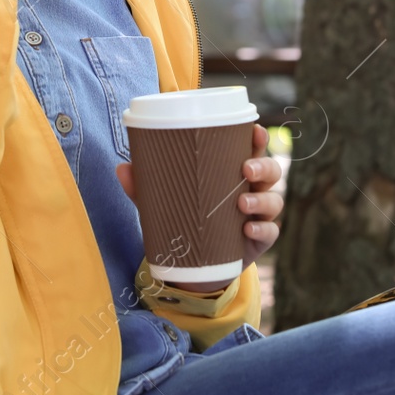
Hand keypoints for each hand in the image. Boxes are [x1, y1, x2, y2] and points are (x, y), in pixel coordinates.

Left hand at [115, 122, 283, 291]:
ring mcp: (258, 216)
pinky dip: (262, 230)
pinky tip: (248, 230)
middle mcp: (252, 190)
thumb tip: (121, 168)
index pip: (252, 150)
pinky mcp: (259, 240)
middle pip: (271, 171)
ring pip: (274, 201)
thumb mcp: (164, 202)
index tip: (254, 130)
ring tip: (241, 203)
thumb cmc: (185, 219)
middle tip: (245, 169)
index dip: (258, 139)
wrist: (195, 265)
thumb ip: (144, 187)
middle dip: (263, 166)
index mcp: (232, 172)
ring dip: (262, 200)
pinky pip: (270, 232)